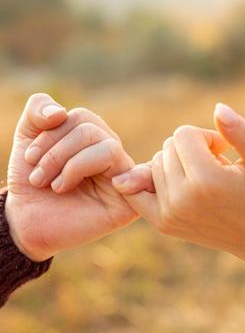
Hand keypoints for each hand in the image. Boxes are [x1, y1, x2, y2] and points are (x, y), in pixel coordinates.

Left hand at [5, 94, 137, 261]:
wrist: (28, 222)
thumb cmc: (32, 184)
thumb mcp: (28, 138)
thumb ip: (39, 109)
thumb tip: (61, 112)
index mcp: (94, 140)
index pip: (82, 118)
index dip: (51, 134)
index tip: (29, 159)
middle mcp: (112, 155)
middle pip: (91, 129)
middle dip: (56, 152)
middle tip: (38, 178)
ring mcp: (123, 176)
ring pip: (107, 146)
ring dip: (69, 165)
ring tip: (54, 187)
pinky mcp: (128, 201)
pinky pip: (124, 170)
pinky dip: (87, 169)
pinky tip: (68, 187)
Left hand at [113, 104, 244, 270]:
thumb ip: (240, 132)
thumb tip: (218, 107)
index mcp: (206, 182)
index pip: (182, 134)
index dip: (205, 137)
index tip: (223, 151)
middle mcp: (181, 200)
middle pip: (167, 148)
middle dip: (190, 150)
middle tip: (214, 167)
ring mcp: (169, 215)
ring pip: (155, 164)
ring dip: (176, 165)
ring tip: (203, 180)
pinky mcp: (163, 224)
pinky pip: (137, 192)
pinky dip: (148, 181)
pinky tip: (172, 181)